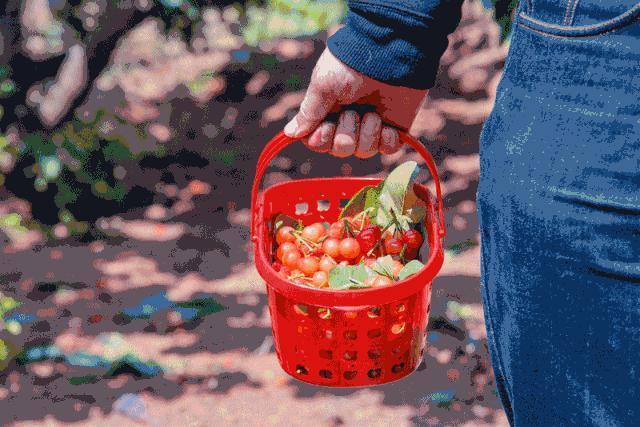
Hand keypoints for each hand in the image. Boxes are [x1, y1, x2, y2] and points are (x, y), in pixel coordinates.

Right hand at [284, 48, 427, 157]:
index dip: (321, 140)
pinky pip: (388, 149)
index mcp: (328, 111)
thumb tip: (289, 134)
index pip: (318, 142)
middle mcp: (349, 121)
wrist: (387, 54)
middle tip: (353, 112)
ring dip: (367, 134)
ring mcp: (372, 125)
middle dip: (346, 135)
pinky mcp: (394, 127)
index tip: (326, 127)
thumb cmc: (350, 66)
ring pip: (364, 151)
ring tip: (373, 114)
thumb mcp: (323, 86)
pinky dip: (387, 140)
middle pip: (340, 150)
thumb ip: (308, 113)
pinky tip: (387, 126)